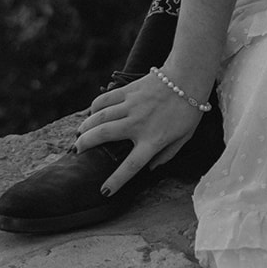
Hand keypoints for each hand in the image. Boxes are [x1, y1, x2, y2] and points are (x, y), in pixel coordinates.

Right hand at [75, 70, 203, 194]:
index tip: (104, 191)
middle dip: (85, 144)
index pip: (131, 166)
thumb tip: (151, 168)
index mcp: (153, 140)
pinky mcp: (129, 91)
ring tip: (79, 134)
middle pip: (103, 135)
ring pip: (99, 117)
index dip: (116, 181)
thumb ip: (168, 154)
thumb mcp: (185, 137)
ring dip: (85, 126)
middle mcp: (138, 124)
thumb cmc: (189, 109)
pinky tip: (91, 113)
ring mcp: (132, 105)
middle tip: (77, 151)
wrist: (188, 76)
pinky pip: (105, 99)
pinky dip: (94, 107)